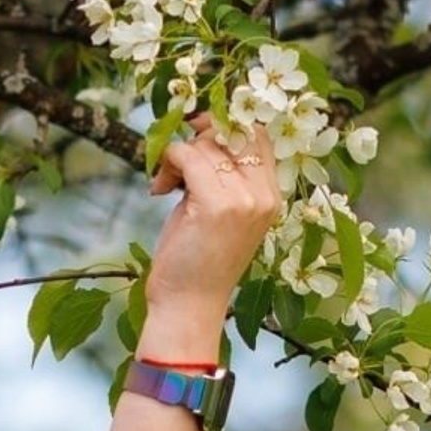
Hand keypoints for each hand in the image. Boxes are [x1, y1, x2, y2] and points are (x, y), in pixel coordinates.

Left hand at [144, 113, 284, 330]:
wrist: (189, 305)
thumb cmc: (198, 260)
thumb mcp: (220, 211)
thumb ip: (223, 174)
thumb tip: (203, 129)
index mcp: (271, 196)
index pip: (257, 134)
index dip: (224, 125)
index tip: (196, 134)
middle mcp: (263, 195)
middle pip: (231, 133)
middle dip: (198, 139)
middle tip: (177, 165)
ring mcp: (244, 199)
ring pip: (205, 145)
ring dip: (176, 158)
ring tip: (166, 185)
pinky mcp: (217, 204)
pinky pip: (187, 156)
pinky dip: (167, 163)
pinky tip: (159, 189)